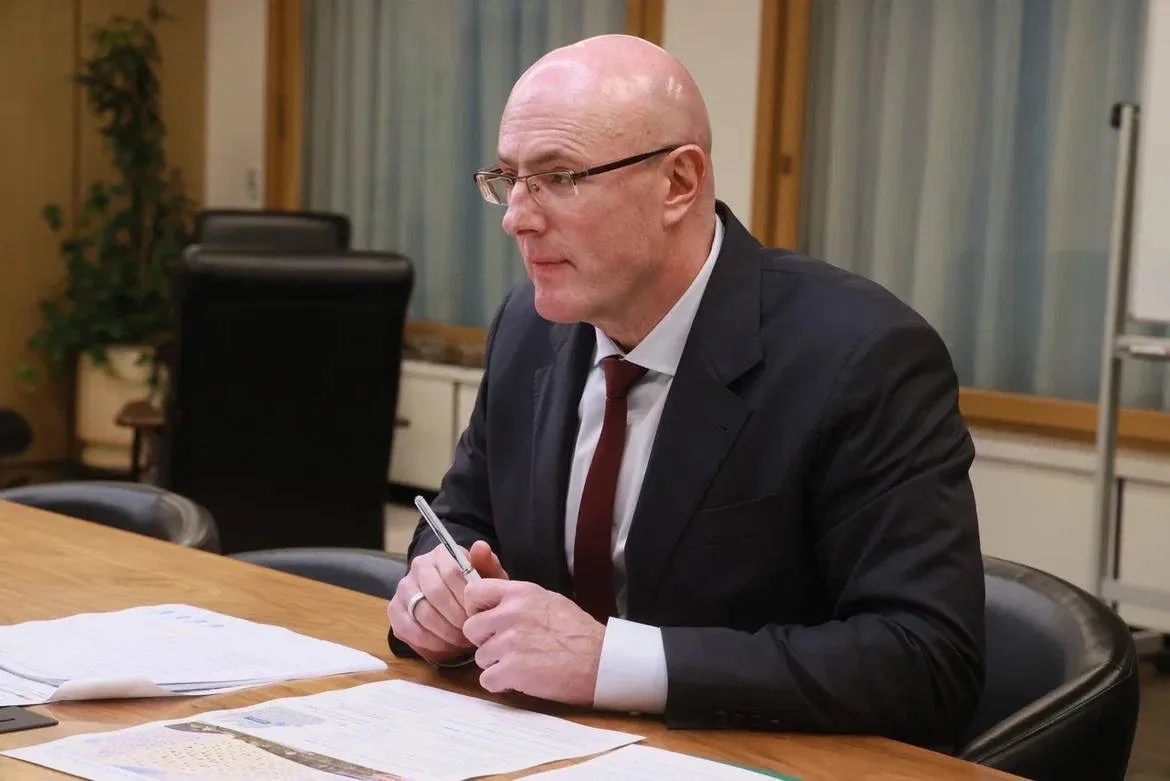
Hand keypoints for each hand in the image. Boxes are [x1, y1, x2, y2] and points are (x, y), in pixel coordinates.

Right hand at [388, 541, 506, 664]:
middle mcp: (418, 566)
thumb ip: (487, 563)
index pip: (452, 573)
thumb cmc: (474, 588)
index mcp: (441, 553)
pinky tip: (446, 646)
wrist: (454, 600)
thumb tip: (480, 547)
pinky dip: (430, 643)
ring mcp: (403, 588)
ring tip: (462, 640)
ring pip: (423, 614)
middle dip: (457, 618)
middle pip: (436, 594)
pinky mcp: (394, 610)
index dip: (466, 598)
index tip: (479, 614)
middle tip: (471, 631)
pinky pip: (409, 630)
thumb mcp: (487, 576)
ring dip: (446, 633)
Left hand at [462, 579, 603, 705]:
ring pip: (479, 657)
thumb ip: (518, 601)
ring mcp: (510, 642)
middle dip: (485, 641)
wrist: (601, 661)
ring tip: (521, 665)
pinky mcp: (512, 670)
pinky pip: (487, 680)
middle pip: (470, 628)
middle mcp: (511, 613)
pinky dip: (501, 684)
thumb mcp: (548, 601)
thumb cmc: (579, 634)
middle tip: (506, 649)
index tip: (488, 622)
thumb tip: (493, 605)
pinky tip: (520, 681)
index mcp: (521, 593)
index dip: (476, 610)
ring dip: (496, 664)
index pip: (474, 592)